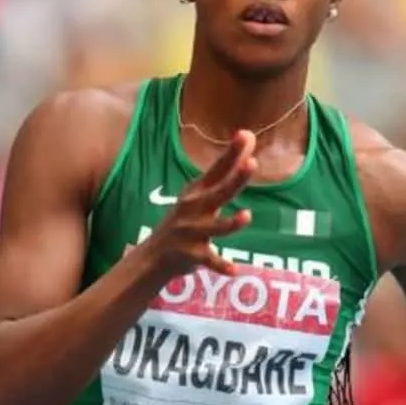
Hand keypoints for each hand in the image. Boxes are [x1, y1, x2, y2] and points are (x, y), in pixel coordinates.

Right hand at [146, 130, 256, 276]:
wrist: (153, 256)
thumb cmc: (186, 219)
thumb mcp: (203, 193)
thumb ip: (227, 168)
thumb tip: (248, 136)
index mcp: (198, 192)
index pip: (218, 169)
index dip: (231, 153)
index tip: (245, 135)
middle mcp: (194, 209)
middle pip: (219, 192)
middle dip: (236, 179)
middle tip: (252, 163)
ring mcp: (191, 232)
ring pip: (214, 227)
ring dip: (230, 223)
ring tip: (246, 216)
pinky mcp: (191, 255)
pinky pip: (209, 260)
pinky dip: (221, 265)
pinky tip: (235, 270)